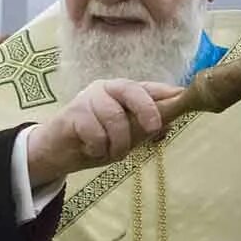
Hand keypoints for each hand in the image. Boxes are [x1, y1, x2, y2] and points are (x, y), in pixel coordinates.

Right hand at [23, 79, 166, 190]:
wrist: (57, 152)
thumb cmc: (96, 141)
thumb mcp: (126, 136)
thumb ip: (147, 126)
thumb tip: (175, 119)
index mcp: (123, 92)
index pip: (149, 87)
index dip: (167, 92)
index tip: (183, 97)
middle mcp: (107, 89)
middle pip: (132, 90)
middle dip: (146, 110)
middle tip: (152, 130)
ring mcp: (89, 98)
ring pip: (115, 117)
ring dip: (117, 143)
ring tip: (110, 152)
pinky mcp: (73, 113)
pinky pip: (96, 133)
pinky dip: (98, 148)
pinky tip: (91, 149)